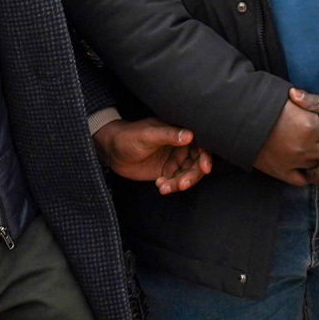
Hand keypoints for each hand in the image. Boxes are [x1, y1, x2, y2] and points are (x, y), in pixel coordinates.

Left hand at [95, 116, 212, 193]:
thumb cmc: (129, 136)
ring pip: (188, 175)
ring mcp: (175, 160)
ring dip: (180, 183)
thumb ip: (168, 135)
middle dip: (192, 176)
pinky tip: (159, 186)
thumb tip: (189, 135)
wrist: (112, 151)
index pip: (200, 145)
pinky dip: (171, 186)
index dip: (205, 156)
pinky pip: (176, 182)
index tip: (205, 167)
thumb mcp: (148, 135)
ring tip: (164, 187)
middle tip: (182, 184)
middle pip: (197, 164)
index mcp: (180, 132)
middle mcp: (181, 146)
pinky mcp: (168, 172)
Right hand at [254, 90, 318, 185]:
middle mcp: (306, 147)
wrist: (239, 117)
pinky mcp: (281, 171)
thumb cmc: (267, 104)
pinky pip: (302, 180)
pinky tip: (308, 168)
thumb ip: (314, 107)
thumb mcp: (294, 101)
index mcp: (311, 126)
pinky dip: (307, 175)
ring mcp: (294, 161)